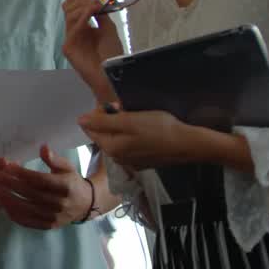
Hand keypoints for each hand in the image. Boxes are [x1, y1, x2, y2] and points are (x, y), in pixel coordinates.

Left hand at [0, 145, 90, 229]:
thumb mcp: (66, 167)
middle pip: (31, 194)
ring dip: (8, 200)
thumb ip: (54, 159)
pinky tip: (2, 205)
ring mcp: (54, 216)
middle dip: (10, 185)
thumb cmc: (71, 181)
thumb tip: (43, 147)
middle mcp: (60, 203)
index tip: (7, 166)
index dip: (22, 173)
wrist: (85, 205)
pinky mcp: (49, 226)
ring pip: (28, 209)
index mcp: (65, 186)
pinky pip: (29, 222)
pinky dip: (14, 214)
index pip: (40, 180)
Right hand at [61, 0, 123, 101]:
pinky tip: (91, 15)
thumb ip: (99, 10)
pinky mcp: (68, 47)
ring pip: (69, 15)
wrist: (112, 73)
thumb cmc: (112, 53)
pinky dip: (82, 17)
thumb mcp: (108, 27)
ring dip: (84, 7)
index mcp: (82, 26)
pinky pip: (72, 27)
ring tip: (96, 8)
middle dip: (80, 0)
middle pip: (68, 8)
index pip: (72, 6)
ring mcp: (70, 39)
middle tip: (94, 1)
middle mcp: (74, 31)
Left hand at [78, 104, 204, 170]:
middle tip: (127, 110)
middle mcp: (116, 158)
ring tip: (138, 118)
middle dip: (110, 119)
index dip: (99, 112)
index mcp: (110, 147)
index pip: (90, 127)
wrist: (188, 144)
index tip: (114, 106)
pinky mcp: (142, 162)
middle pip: (103, 133)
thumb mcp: (128, 120)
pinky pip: (129, 145)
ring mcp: (129, 162)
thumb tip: (80, 120)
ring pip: (116, 138)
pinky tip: (145, 130)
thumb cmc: (158, 128)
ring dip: (122, 126)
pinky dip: (132, 135)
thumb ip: (102, 121)